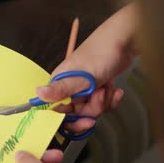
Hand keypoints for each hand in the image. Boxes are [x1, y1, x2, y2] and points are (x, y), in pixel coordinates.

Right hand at [37, 4, 136, 131]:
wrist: (125, 41)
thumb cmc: (101, 53)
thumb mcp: (82, 76)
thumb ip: (60, 89)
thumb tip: (38, 94)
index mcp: (59, 84)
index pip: (57, 111)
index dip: (70, 120)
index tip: (85, 121)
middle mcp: (69, 87)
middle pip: (77, 113)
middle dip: (92, 109)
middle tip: (100, 97)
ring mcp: (83, 88)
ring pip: (91, 110)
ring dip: (103, 102)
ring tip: (107, 87)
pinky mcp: (96, 88)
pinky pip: (101, 104)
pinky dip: (110, 98)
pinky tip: (115, 89)